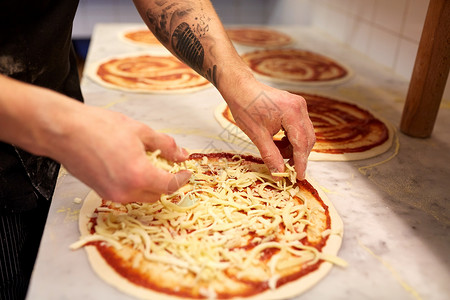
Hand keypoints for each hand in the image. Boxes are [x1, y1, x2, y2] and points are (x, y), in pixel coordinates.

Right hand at [49, 104, 191, 202]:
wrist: (64, 131)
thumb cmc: (97, 127)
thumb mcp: (140, 131)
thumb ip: (165, 145)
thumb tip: (181, 155)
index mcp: (139, 175)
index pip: (170, 186)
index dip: (181, 179)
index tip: (185, 172)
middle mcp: (126, 191)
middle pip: (156, 194)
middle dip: (165, 181)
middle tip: (166, 164)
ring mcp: (112, 194)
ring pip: (141, 195)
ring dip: (149, 183)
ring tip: (145, 161)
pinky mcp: (101, 193)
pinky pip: (126, 193)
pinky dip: (133, 183)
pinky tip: (129, 165)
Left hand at [225, 81, 314, 179]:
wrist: (240, 88)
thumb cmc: (245, 107)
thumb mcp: (257, 135)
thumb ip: (271, 155)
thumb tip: (279, 174)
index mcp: (292, 112)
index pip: (301, 143)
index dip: (301, 162)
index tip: (299, 176)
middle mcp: (300, 107)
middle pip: (307, 139)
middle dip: (297, 155)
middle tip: (286, 168)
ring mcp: (299, 105)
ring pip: (303, 134)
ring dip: (293, 147)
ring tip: (277, 152)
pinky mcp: (295, 106)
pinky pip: (299, 127)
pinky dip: (290, 139)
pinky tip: (278, 143)